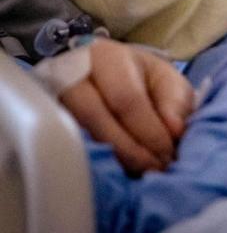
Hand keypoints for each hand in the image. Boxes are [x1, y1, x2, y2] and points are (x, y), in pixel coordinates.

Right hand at [59, 39, 193, 174]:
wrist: (105, 74)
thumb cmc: (140, 78)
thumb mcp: (165, 80)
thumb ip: (175, 102)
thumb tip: (175, 131)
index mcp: (106, 58)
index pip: (125, 98)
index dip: (149, 131)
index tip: (168, 154)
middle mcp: (71, 76)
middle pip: (96, 118)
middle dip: (131, 150)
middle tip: (155, 169)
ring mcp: (52, 100)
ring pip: (77, 136)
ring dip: (113, 160)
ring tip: (141, 173)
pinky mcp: (46, 123)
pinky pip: (66, 149)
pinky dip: (94, 164)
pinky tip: (117, 174)